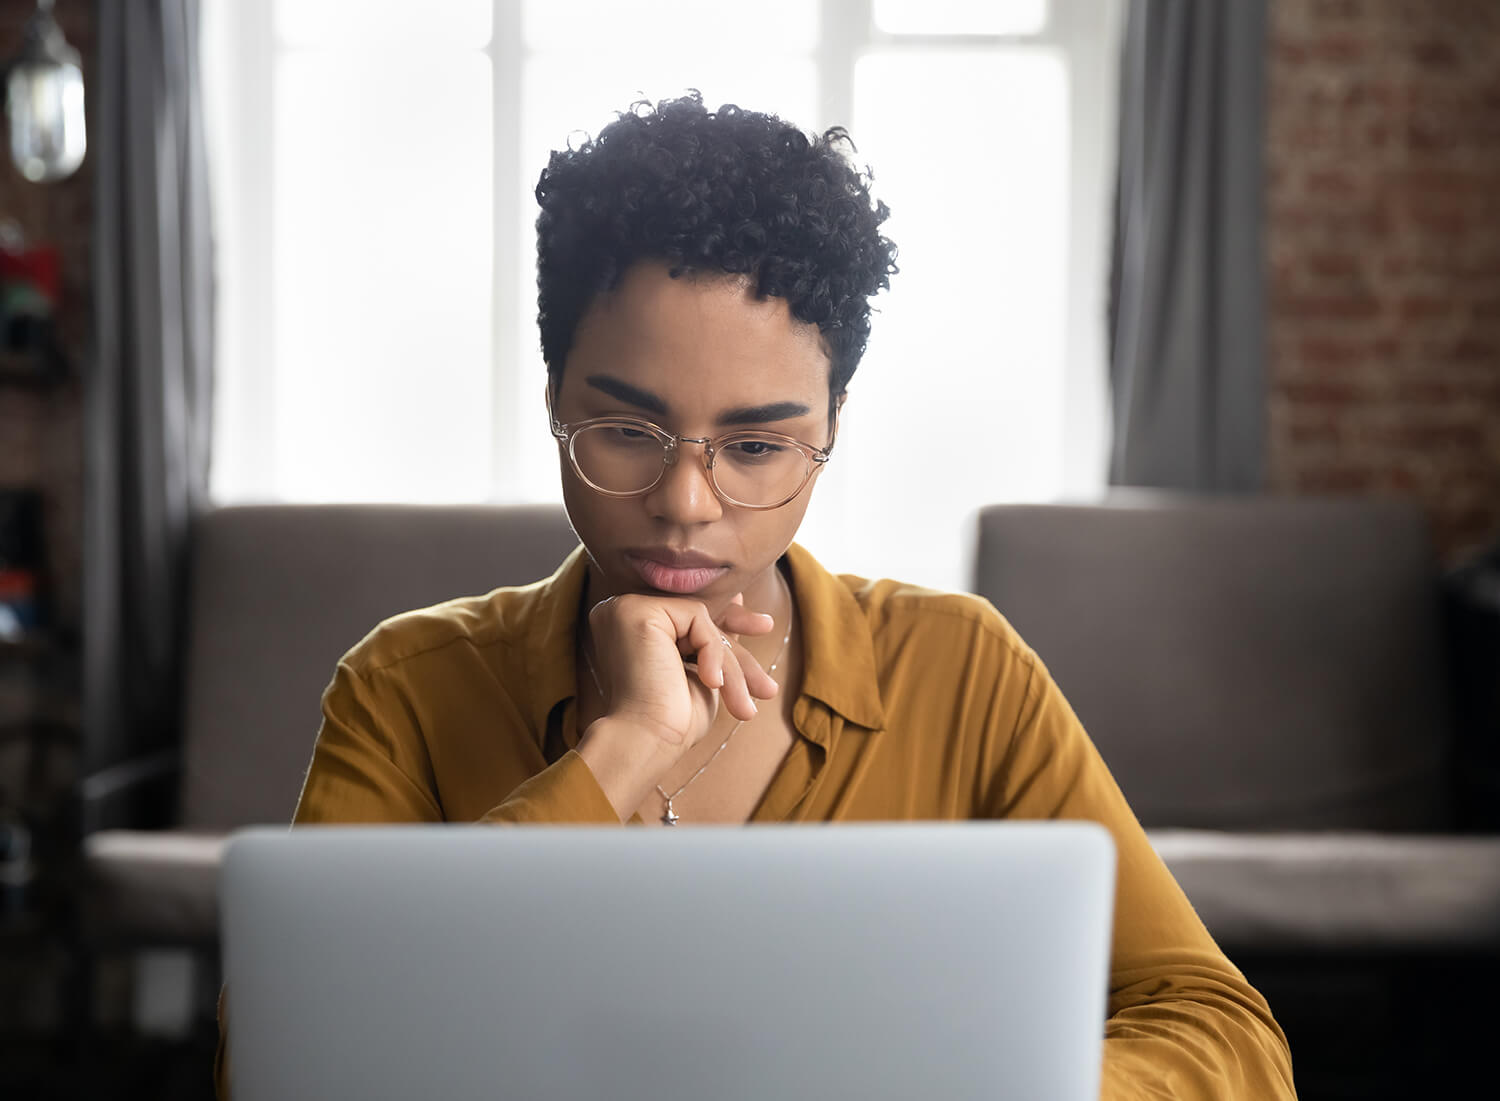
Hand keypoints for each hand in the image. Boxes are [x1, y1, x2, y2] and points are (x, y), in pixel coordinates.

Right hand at [585, 591, 779, 752]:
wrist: (648, 741)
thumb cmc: (673, 718)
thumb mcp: (701, 669)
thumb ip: (711, 635)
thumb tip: (738, 598)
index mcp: (630, 625)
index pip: (688, 618)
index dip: (727, 628)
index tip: (763, 629)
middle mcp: (622, 610)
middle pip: (696, 618)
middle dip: (735, 649)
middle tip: (766, 681)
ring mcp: (626, 607)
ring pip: (701, 619)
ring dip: (728, 662)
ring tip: (742, 705)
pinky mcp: (636, 610)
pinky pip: (696, 616)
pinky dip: (712, 651)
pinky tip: (712, 683)